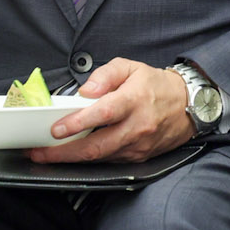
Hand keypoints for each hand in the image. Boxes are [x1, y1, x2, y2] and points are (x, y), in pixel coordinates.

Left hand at [29, 59, 194, 164]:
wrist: (189, 106)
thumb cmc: (156, 86)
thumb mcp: (130, 67)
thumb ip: (105, 74)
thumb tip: (85, 90)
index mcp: (134, 100)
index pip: (103, 113)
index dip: (78, 123)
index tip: (56, 128)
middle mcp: (137, 126)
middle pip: (97, 146)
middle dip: (64, 152)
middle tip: (40, 152)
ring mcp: (138, 146)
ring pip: (100, 158)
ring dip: (71, 159)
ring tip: (48, 154)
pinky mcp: (138, 157)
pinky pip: (108, 161)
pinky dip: (88, 160)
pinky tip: (72, 156)